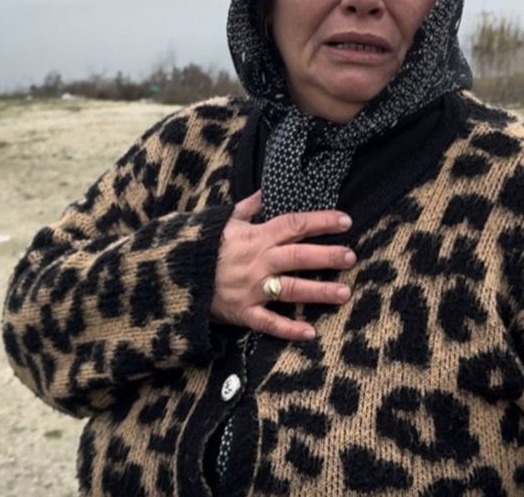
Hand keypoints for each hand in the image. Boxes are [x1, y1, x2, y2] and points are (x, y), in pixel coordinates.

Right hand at [210, 191, 354, 340]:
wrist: (171, 275)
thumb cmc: (200, 246)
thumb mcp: (222, 221)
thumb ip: (248, 208)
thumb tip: (266, 191)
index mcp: (255, 237)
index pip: (294, 224)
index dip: (321, 222)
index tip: (345, 221)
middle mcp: (258, 262)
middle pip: (299, 256)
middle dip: (327, 256)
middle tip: (352, 257)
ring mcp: (252, 288)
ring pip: (291, 289)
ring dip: (319, 291)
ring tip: (344, 293)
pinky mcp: (243, 312)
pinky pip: (268, 322)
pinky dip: (288, 329)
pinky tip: (310, 333)